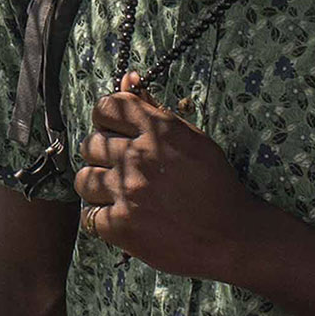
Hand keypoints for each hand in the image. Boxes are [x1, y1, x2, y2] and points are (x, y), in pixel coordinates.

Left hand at [78, 77, 269, 286]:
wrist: (231, 236)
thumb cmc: (215, 185)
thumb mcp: (191, 139)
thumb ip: (154, 110)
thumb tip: (128, 78)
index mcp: (158, 130)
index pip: (106, 107)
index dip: (107, 120)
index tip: (116, 133)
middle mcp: (138, 156)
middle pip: (89, 144)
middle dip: (102, 156)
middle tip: (123, 170)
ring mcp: (127, 192)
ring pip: (83, 180)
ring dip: (98, 188)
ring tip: (120, 195)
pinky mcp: (121, 226)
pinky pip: (88, 216)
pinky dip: (102, 219)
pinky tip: (122, 218)